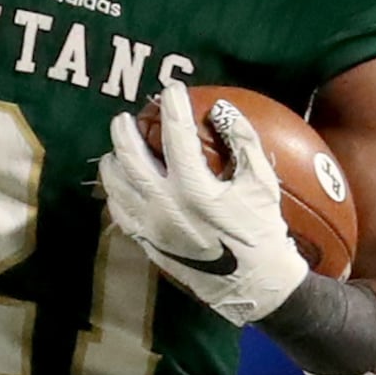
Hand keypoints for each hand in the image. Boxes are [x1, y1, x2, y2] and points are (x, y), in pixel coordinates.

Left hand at [100, 82, 309, 324]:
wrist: (254, 285)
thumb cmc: (262, 231)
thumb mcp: (261, 183)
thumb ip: (243, 141)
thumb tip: (222, 109)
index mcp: (194, 190)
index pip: (176, 137)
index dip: (173, 108)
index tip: (172, 90)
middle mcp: (164, 208)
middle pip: (131, 160)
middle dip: (124, 133)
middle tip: (124, 117)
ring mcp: (151, 228)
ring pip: (117, 188)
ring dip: (113, 164)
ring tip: (115, 150)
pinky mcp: (147, 244)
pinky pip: (120, 215)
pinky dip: (116, 196)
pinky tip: (120, 186)